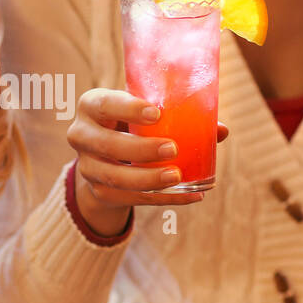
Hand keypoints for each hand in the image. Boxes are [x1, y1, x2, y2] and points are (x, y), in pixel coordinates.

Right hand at [67, 88, 227, 236]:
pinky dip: (162, 198)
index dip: (128, 109)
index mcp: (92, 105)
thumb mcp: (145, 113)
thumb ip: (178, 115)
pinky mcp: (98, 191)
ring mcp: (86, 166)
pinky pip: (129, 198)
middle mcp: (81, 134)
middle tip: (173, 148)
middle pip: (108, 144)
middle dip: (140, 149)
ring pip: (115, 177)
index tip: (157, 113)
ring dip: (148, 179)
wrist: (105, 155)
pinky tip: (190, 195)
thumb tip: (220, 130)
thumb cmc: (131, 122)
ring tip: (178, 177)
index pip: (105, 104)